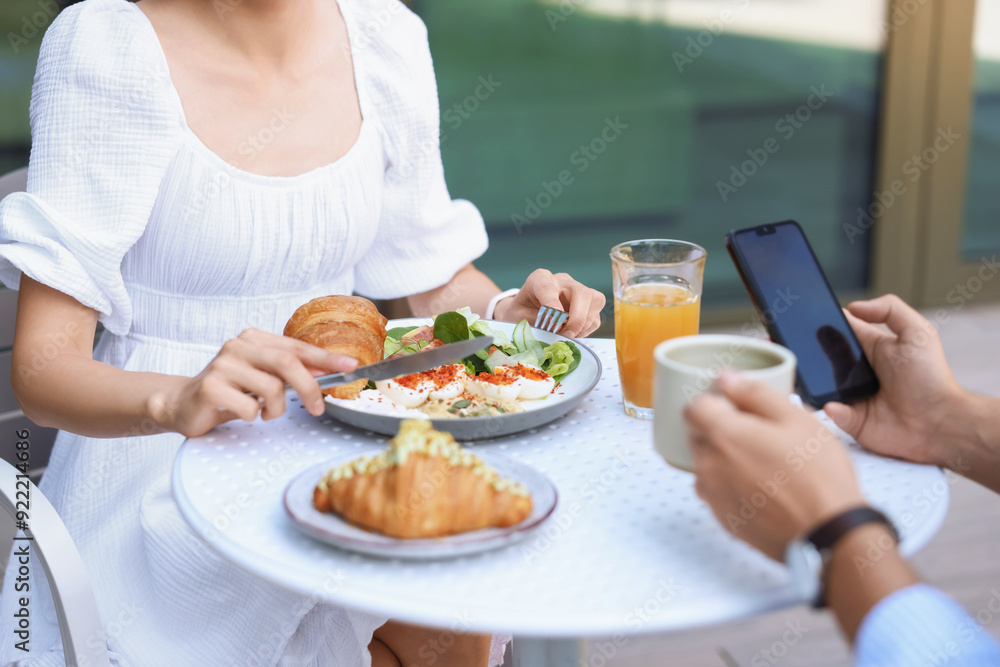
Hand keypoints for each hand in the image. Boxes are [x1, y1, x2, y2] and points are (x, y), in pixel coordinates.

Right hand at [150, 328, 357, 436]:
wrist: (183, 404)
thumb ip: (291, 373)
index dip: (326, 358)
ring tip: (264, 412)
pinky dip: (253, 417)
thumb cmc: (230, 392)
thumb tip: (329, 372)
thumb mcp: (264, 378)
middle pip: (287, 363)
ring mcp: (222, 365)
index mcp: (254, 339)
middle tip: (317, 408)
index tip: (352, 367)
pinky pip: (249, 407)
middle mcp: (238, 346)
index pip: (297, 346)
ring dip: (276, 409)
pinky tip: (243, 414)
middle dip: (309, 388)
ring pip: (272, 388)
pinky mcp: (211, 387)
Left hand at [495, 269, 605, 336]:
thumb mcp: (519, 315)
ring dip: (583, 324)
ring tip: (566, 334)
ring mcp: (577, 291)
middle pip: (582, 292)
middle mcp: (562, 281)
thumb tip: (555, 327)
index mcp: (540, 279)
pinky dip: (585, 329)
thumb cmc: (523, 309)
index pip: (547, 286)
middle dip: (577, 317)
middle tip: (566, 334)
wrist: (528, 309)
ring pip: (595, 302)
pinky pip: (595, 318)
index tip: (553, 318)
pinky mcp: (588, 304)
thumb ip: (535, 319)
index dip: (551, 302)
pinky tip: (571, 332)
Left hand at [686, 372, 864, 560]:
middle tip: (758, 433)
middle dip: (719, 429)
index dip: (712, 402)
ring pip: (706, 464)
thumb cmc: (817, 476)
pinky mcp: (723, 518)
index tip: (733, 405)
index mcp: (722, 435)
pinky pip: (717, 491)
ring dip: (724, 458)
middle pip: (698, 436)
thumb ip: (755, 394)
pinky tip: (763, 487)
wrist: (828, 533)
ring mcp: (713, 495)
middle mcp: (708, 465)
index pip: (693, 408)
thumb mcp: (795, 419)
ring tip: (764, 462)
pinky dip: (731, 484)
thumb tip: (726, 379)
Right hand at [823, 294, 964, 466]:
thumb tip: (853, 306)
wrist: (941, 422)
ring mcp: (854, 395)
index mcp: (871, 347)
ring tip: (812, 378)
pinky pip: (833, 413)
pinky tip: (835, 404)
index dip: (825, 321)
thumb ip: (890, 310)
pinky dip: (831, 409)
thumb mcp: (918, 333)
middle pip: (824, 356)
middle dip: (811, 353)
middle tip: (804, 351)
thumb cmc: (932, 378)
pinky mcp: (853, 420)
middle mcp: (859, 370)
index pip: (841, 328)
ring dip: (816, 382)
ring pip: (822, 385)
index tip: (806, 317)